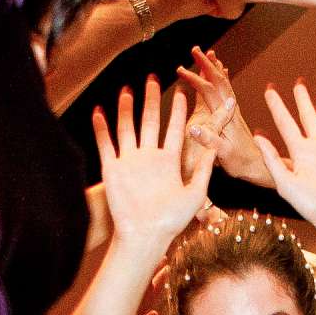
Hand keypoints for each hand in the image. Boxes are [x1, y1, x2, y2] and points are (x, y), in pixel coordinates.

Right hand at [94, 77, 213, 257]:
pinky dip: (102, 128)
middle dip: (152, 100)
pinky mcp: (113, 169)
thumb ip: (205, 168)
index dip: (179, 110)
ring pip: (127, 128)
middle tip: (153, 79)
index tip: (183, 91)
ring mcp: (130, 161)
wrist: (144, 235)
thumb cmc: (171, 221)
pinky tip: (99, 112)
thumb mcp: (195, 193)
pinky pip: (106, 144)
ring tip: (127, 90)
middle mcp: (149, 158)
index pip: (175, 129)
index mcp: (169, 161)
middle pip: (150, 122)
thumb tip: (216, 145)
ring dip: (126, 109)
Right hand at [178, 48, 268, 184]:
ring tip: (209, 53)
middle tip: (195, 49)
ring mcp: (233, 111)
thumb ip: (209, 140)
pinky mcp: (234, 116)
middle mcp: (230, 110)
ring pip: (224, 83)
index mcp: (225, 117)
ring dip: (215, 67)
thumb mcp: (224, 155)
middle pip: (218, 81)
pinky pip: (227, 91)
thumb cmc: (242, 163)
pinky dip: (223, 78)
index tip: (180, 70)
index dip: (195, 79)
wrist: (261, 166)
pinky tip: (222, 73)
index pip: (209, 91)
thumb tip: (192, 127)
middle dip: (206, 64)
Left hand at [254, 83, 315, 237]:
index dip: (277, 106)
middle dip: (302, 101)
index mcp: (301, 154)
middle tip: (297, 83)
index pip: (285, 123)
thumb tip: (258, 135)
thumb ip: (272, 159)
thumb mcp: (286, 183)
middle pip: (308, 117)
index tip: (269, 90)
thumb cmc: (313, 206)